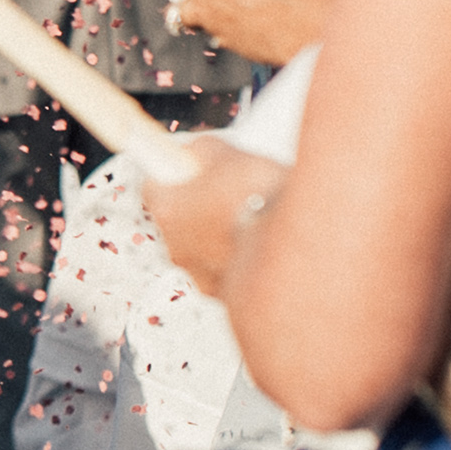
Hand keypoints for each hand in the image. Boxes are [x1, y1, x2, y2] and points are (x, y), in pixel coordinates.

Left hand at [143, 138, 284, 289]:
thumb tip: (195, 155)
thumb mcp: (226, 154)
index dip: (171, 175)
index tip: (186, 168)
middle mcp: (176, 248)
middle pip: (178, 221)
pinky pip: (225, 271)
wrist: (298, 245)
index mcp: (167, 210)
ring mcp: (200, 276)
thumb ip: (201, 153)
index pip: (152, 187)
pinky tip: (262, 247)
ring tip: (253, 222)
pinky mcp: (226, 296)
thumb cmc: (260, 195)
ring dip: (218, 236)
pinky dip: (238, 259)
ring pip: (201, 249)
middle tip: (229, 193)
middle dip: (198, 207)